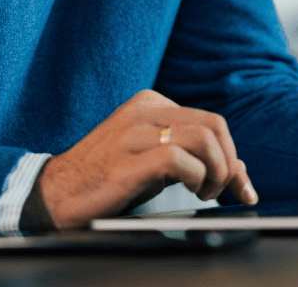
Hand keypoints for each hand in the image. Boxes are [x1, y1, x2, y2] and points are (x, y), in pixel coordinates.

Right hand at [33, 89, 257, 228]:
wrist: (56, 193)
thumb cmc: (108, 178)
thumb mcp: (154, 160)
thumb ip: (192, 157)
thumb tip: (239, 172)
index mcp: (151, 104)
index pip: (212, 121)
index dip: (233, 156)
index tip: (240, 187)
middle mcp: (144, 111)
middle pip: (214, 126)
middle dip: (229, 164)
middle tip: (219, 191)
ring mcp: (134, 133)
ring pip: (203, 138)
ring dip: (216, 172)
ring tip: (203, 193)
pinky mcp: (126, 161)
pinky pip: (178, 159)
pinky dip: (194, 176)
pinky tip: (188, 191)